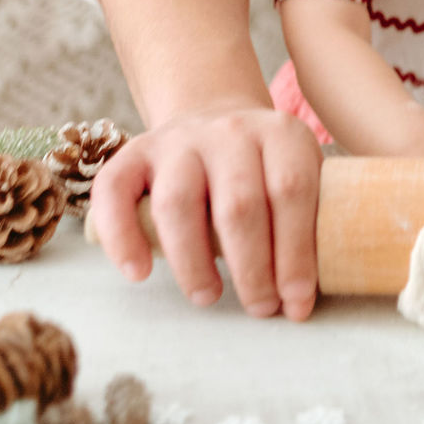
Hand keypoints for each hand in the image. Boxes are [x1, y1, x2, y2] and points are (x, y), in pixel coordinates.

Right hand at [87, 106, 323, 319]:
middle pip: (238, 203)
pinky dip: (122, 238)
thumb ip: (308, 219)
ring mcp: (178, 139)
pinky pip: (115, 193)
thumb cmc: (263, 169)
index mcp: (281, 133)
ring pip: (178, 203)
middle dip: (252, 268)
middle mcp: (229, 129)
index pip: (292, 191)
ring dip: (193, 262)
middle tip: (260, 307)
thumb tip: (302, 298)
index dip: (297, 253)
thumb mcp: (297, 174)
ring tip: (209, 296)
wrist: (213, 116)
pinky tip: (139, 274)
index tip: (297, 303)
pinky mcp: (134, 153)